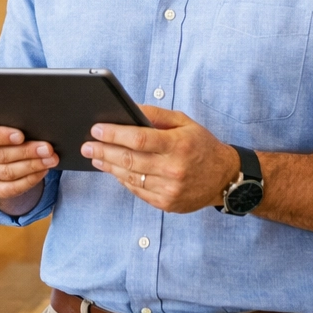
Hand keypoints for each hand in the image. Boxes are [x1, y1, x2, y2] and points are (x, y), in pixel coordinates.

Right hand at [0, 118, 57, 208]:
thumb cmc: (3, 127)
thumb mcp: (2, 119)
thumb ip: (11, 118)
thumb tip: (33, 122)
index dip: (0, 136)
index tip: (21, 136)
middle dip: (26, 152)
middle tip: (47, 148)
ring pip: (7, 172)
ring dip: (32, 166)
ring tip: (50, 159)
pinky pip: (10, 188)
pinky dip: (29, 180)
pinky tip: (42, 171)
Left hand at [81, 105, 240, 213]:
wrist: (224, 177)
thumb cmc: (201, 145)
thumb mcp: (184, 122)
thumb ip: (156, 115)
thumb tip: (128, 109)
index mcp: (178, 145)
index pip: (139, 139)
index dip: (114, 134)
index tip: (96, 129)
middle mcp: (174, 169)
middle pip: (129, 160)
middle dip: (103, 150)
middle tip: (87, 145)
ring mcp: (170, 189)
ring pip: (130, 177)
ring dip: (108, 166)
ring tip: (95, 156)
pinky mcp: (167, 203)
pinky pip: (137, 190)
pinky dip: (123, 179)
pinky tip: (114, 170)